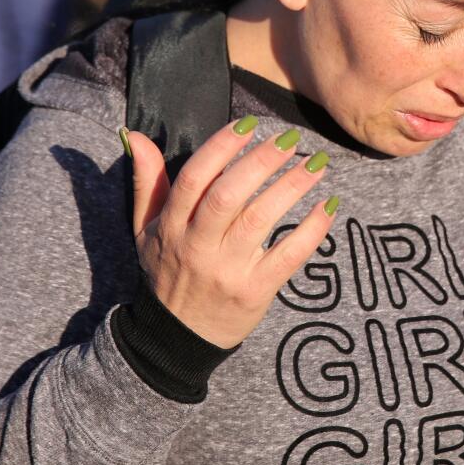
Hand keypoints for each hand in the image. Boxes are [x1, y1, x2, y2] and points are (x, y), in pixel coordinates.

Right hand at [126, 120, 335, 348]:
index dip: (221, 147)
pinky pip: (287, 257)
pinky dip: (311, 231)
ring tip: (317, 164)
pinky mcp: (254, 292)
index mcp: (171, 226)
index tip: (249, 124)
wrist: (177, 340)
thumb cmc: (166, 274)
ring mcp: (227, 271)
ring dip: (292, 187)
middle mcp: (197, 247)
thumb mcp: (145, 229)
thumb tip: (136, 135)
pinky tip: (327, 207)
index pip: (194, 178)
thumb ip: (146, 181)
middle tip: (290, 139)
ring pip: (260, 220)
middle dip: (261, 162)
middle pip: (228, 195)